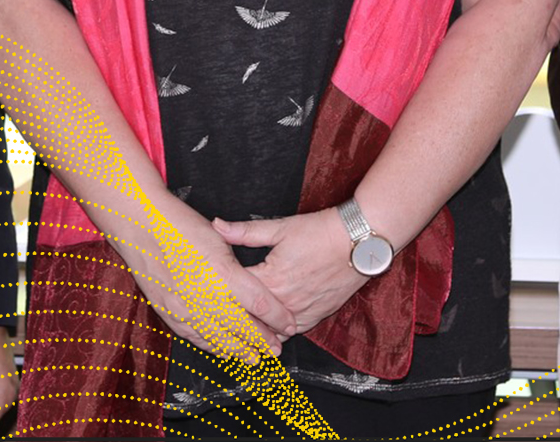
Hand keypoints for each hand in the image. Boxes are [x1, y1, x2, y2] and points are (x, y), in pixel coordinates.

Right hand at [118, 204, 291, 359]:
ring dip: (240, 350)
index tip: (289, 324)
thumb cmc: (181, 227)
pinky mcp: (169, 312)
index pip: (259, 303)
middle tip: (277, 349)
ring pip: (219, 337)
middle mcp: (205, 294)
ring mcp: (184, 307)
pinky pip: (195, 337)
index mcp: (223, 273)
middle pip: (242, 326)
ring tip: (254, 358)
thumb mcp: (219, 240)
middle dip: (263, 340)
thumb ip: (236, 269)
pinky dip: (212, 346)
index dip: (278, 318)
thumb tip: (251, 287)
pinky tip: (223, 351)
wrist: (141, 227)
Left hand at [213, 208, 370, 337]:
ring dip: (254, 330)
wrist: (359, 243)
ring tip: (234, 331)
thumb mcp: (280, 227)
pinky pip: (290, 334)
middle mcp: (285, 300)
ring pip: (269, 331)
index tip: (201, 295)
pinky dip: (276, 333)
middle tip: (210, 319)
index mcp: (271, 278)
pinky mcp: (315, 316)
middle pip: (249, 318)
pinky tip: (265, 332)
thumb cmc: (321, 232)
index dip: (216, 294)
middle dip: (230, 317)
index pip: (235, 294)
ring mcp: (301, 312)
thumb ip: (244, 231)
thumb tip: (217, 225)